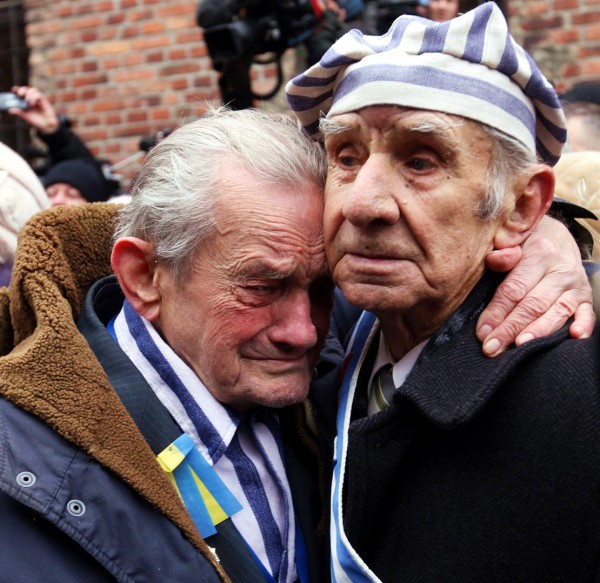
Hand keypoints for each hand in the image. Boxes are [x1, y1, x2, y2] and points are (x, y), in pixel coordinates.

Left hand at [8, 85, 60, 133]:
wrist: (46, 126)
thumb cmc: (37, 121)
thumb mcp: (25, 116)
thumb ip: (18, 112)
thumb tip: (10, 110)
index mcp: (26, 101)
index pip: (21, 92)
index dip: (17, 89)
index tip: (14, 90)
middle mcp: (32, 99)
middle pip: (26, 88)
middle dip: (22, 90)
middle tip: (20, 95)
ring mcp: (38, 99)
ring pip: (33, 90)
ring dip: (29, 95)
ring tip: (29, 103)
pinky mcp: (44, 100)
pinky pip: (38, 94)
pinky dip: (34, 97)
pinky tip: (33, 104)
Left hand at [477, 215, 594, 355]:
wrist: (555, 235)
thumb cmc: (524, 242)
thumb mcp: (511, 238)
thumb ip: (502, 250)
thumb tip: (494, 260)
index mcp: (539, 253)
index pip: (514, 289)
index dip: (497, 312)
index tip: (482, 332)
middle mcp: (561, 270)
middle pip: (533, 305)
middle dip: (511, 329)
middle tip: (492, 348)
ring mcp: (576, 284)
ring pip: (557, 312)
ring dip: (538, 332)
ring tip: (520, 347)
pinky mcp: (585, 296)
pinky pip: (587, 313)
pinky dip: (584, 325)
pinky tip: (574, 336)